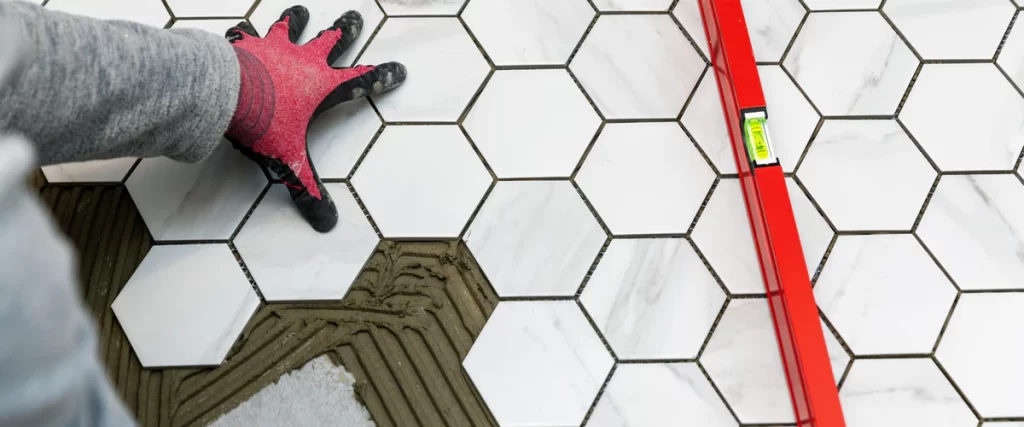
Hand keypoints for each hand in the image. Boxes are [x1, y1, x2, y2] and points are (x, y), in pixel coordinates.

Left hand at [224, 6, 405, 231]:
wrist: (223, 95)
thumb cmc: (262, 124)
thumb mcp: (289, 162)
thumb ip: (307, 190)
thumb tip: (327, 222)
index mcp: (322, 88)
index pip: (361, 81)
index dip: (382, 77)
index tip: (400, 69)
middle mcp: (303, 61)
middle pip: (332, 40)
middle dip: (346, 29)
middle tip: (356, 17)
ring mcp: (274, 48)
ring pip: (291, 27)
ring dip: (297, 20)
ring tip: (301, 11)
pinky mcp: (245, 44)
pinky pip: (246, 34)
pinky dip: (245, 32)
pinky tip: (241, 28)